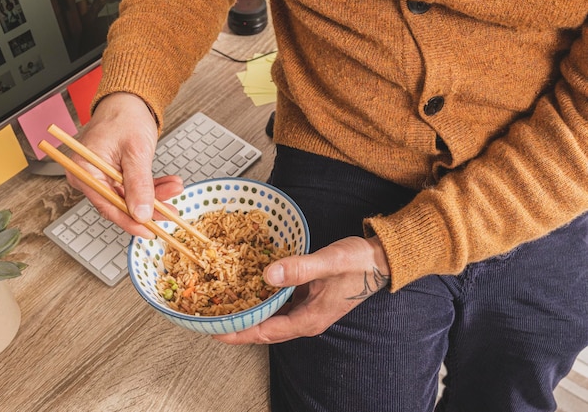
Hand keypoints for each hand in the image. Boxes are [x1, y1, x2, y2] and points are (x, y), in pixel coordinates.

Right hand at [66, 92, 183, 237]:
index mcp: (84, 170)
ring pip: (131, 197)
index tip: (149, 231)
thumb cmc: (125, 116)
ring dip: (155, 195)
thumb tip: (141, 213)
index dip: (129, 221)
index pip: (107, 206)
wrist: (129, 99)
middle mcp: (89, 176)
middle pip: (120, 204)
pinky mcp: (115, 174)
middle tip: (170, 211)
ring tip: (175, 187)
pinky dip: (152, 187)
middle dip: (148, 206)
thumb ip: (139, 185)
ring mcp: (102, 175)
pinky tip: (169, 184)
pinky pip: (134, 187)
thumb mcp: (136, 152)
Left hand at [213, 235, 390, 344]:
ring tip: (224, 307)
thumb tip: (268, 275)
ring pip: (271, 318)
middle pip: (264, 330)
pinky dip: (262, 300)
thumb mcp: (330, 262)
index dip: (239, 333)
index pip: (266, 333)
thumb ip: (300, 269)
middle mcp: (306, 319)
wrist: (381, 259)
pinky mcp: (308, 298)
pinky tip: (249, 289)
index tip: (216, 331)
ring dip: (249, 314)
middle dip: (238, 327)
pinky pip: (279, 304)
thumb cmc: (359, 262)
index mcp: (310, 319)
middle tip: (211, 319)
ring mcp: (307, 310)